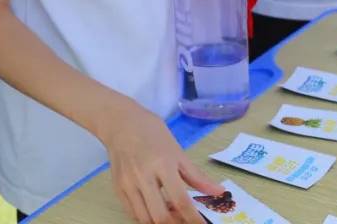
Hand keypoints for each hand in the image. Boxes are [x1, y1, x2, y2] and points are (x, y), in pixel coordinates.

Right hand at [99, 102, 222, 223]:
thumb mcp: (177, 151)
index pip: (180, 200)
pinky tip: (157, 210)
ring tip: (172, 215)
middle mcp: (143, 177)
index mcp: (162, 164)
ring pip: (144, 219)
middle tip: (186, 220)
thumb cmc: (152, 133)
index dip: (193, 218)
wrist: (121, 123)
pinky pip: (133, 213)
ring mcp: (128, 185)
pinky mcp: (118, 189)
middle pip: (160, 216)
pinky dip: (147, 218)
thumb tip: (219, 191)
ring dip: (161, 223)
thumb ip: (196, 176)